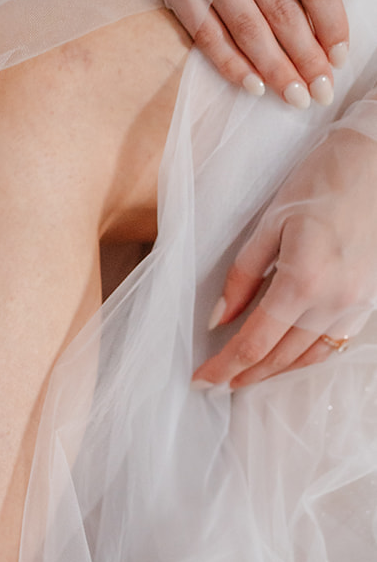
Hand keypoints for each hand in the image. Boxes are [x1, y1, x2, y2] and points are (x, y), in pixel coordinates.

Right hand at [120, 0, 352, 102]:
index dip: (330, 21)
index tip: (339, 56)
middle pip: (282, 10)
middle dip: (306, 56)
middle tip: (321, 90)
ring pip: (248, 28)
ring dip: (275, 68)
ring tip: (295, 96)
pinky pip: (208, 36)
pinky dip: (232, 64)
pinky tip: (254, 86)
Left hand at [193, 126, 376, 388]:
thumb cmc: (325, 179)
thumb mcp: (271, 224)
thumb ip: (243, 277)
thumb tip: (220, 320)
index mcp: (304, 281)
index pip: (254, 343)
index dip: (224, 367)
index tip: (201, 380)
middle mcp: (333, 301)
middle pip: (279, 357)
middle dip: (243, 374)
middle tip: (215, 382)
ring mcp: (355, 304)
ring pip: (306, 358)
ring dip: (272, 372)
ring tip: (244, 377)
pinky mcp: (368, 301)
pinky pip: (332, 344)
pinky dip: (303, 358)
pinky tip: (283, 359)